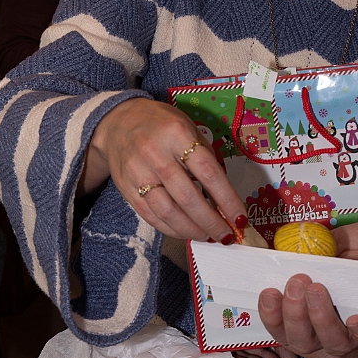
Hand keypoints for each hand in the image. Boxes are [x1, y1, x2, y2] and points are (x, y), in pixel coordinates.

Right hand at [80, 98, 245, 242]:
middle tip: (226, 235)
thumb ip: (204, 156)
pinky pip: (151, 216)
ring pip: (168, 211)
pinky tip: (185, 232)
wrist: (117, 122)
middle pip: (188, 196)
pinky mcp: (126, 189)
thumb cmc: (160, 124)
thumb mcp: (187, 127)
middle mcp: (156, 154)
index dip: (226, 199)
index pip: (208, 172)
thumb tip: (223, 195)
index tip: (239, 217)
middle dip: (211, 221)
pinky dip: (171, 229)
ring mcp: (138, 173)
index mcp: (177, 135)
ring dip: (191, 229)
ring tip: (208, 236)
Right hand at [234, 274, 357, 357]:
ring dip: (323, 315)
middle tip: (292, 284)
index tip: (267, 293)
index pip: (278, 346)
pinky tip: (357, 320)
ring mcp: (352, 352)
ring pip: (335, 339)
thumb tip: (234, 351)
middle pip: (303, 341)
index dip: (272, 322)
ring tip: (314, 288)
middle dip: (293, 315)